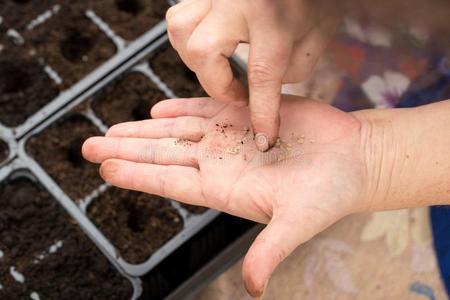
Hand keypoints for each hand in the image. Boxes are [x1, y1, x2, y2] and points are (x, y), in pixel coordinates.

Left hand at [82, 96, 367, 297]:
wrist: (353, 160)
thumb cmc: (330, 193)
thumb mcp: (298, 222)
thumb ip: (270, 251)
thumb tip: (255, 289)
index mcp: (225, 189)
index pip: (170, 182)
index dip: (137, 176)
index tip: (105, 170)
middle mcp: (220, 164)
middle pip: (162, 156)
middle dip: (125, 150)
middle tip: (89, 147)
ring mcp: (230, 139)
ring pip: (176, 132)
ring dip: (143, 129)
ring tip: (113, 129)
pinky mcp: (246, 115)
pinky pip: (205, 110)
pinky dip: (180, 108)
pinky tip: (159, 110)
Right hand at [166, 0, 337, 150]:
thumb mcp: (316, 34)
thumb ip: (290, 68)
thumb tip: (260, 92)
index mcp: (272, 14)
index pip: (262, 73)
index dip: (262, 111)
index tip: (264, 137)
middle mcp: (236, 1)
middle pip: (204, 51)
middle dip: (217, 84)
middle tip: (239, 93)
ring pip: (182, 31)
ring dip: (197, 62)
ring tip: (220, 70)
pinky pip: (179, 17)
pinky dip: (188, 39)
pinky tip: (208, 47)